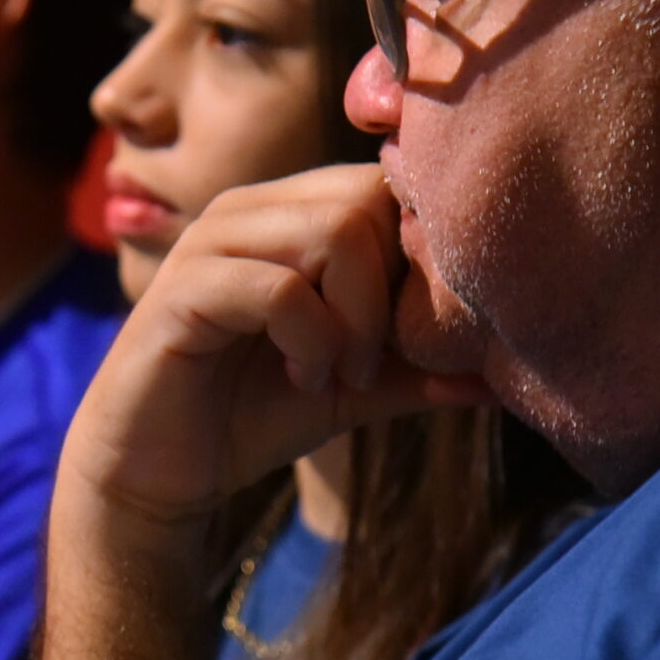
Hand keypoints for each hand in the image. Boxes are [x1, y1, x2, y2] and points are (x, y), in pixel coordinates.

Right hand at [58, 163, 487, 534]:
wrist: (155, 474)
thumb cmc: (250, 418)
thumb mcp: (353, 389)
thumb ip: (417, 369)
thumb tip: (504, 374)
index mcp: (289, 214)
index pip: (387, 185)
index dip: (418, 255)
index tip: (410, 335)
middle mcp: (249, 209)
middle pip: (369, 199)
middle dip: (390, 292)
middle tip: (369, 364)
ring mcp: (210, 241)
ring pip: (331, 231)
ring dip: (356, 318)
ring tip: (336, 374)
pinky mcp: (182, 290)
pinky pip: (280, 288)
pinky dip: (311, 340)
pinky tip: (302, 380)